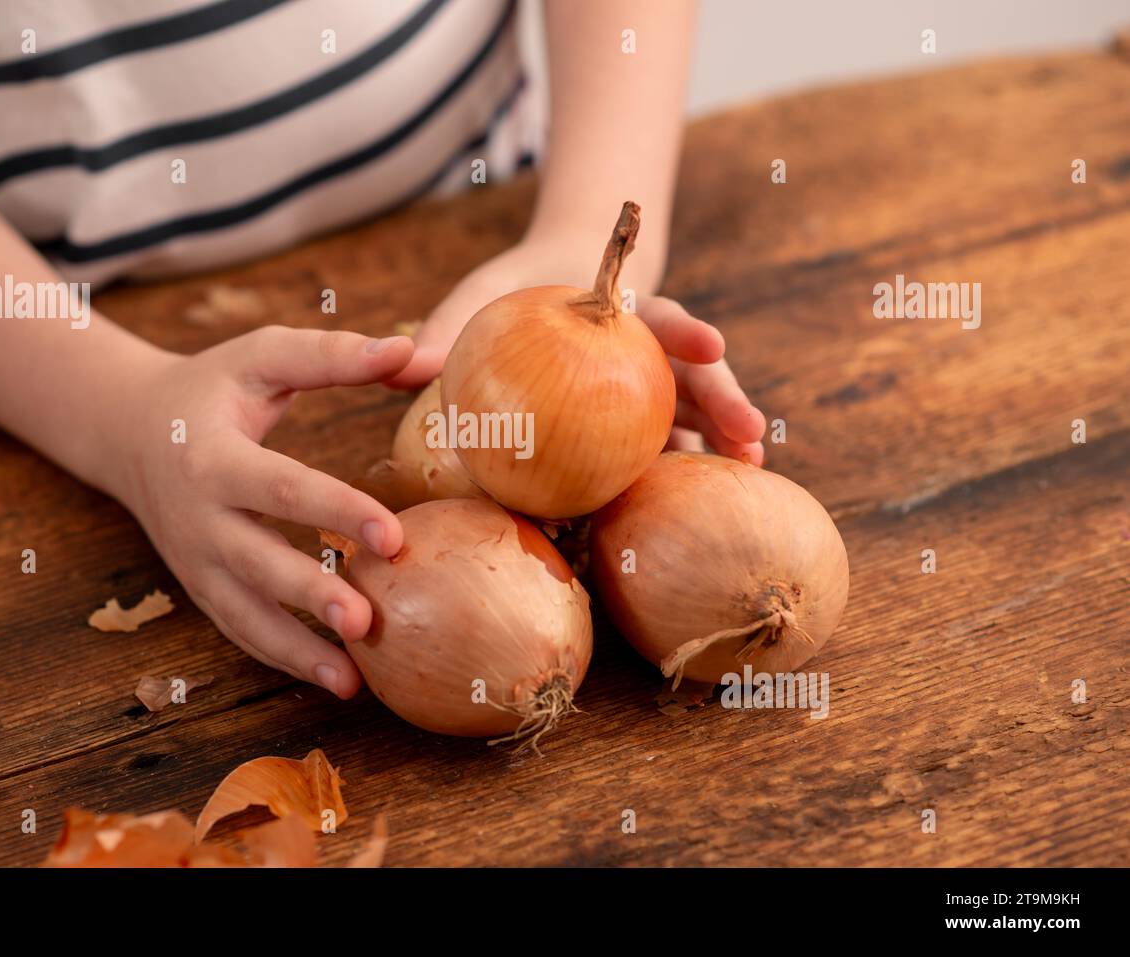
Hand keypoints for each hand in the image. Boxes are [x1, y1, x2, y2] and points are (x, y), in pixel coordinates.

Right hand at [110, 327, 414, 697]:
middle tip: (366, 621)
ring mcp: (196, 562)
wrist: (129, 433)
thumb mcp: (261, 357)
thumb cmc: (212, 388)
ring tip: (353, 681)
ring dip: (297, 652)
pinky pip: (241, 631)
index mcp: (213, 457)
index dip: (336, 511)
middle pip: (257, 564)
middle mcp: (198, 518)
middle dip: (310, 596)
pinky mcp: (202, 589)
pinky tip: (336, 679)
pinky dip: (283, 659)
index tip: (393, 535)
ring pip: (244, 616)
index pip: (282, 488)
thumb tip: (416, 352)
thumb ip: (333, 356)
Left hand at [387, 236, 766, 463]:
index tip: (709, 343)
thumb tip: (402, 364)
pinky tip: (699, 518)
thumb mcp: (477, 300)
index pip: (659, 315)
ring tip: (752, 480)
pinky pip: (663, 452)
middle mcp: (644, 350)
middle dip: (727, 400)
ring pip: (695, 417)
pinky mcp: (640, 424)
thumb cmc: (508, 296)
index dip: (685, 329)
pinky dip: (682, 479)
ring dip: (723, 446)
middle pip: (695, 373)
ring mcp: (649, 389)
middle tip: (752, 435)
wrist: (536, 297)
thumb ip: (446, 329)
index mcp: (618, 310)